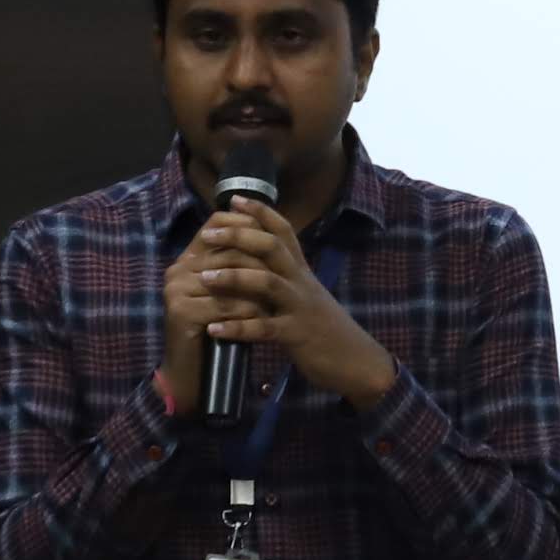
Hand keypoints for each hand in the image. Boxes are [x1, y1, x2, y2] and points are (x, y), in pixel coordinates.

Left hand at [173, 202, 398, 409]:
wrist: (355, 360)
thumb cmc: (324, 327)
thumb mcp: (306, 295)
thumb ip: (284, 277)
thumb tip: (254, 261)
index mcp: (302, 270)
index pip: (283, 231)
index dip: (261, 212)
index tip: (234, 199)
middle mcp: (301, 282)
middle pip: (272, 247)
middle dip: (239, 236)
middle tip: (208, 233)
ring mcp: (299, 307)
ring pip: (267, 281)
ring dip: (233, 276)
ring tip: (204, 276)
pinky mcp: (296, 335)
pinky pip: (263, 328)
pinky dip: (237, 328)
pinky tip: (214, 329)